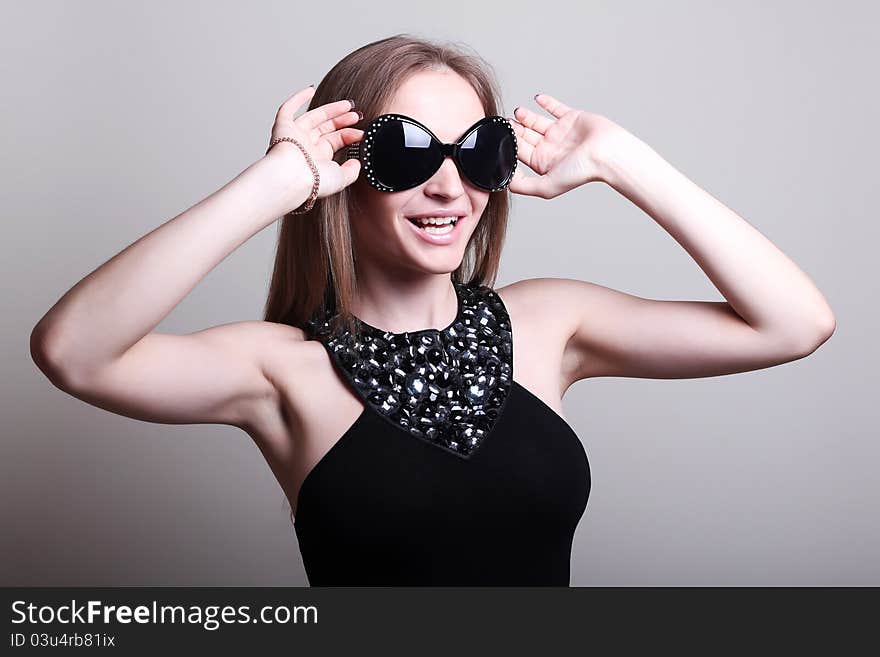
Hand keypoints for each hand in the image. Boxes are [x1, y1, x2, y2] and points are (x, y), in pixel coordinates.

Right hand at [266, 85, 363, 198]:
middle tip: (357, 115)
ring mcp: (294, 136)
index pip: (335, 141)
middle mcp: (306, 147)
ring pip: (313, 117)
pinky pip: (287, 109)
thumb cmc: (313, 182)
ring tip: (347, 105)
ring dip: (330, 110)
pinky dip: (297, 98)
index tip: (362, 133)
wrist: (292, 178)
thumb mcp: (341, 178)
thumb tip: (358, 163)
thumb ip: (352, 171)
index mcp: (318, 159)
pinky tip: (310, 89)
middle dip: (342, 120)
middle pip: (326, 128)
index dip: (350, 135)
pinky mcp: (282, 127)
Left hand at [508, 93, 626, 198]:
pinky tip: (536, 99)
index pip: (520, 152)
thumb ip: (523, 186)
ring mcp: (561, 132)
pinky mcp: (571, 117)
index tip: (498, 136)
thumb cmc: (580, 172)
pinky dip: (546, 102)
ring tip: (517, 113)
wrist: (606, 153)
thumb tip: (504, 182)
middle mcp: (551, 148)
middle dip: (514, 129)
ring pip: (537, 122)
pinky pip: (556, 108)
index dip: (508, 144)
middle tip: (504, 122)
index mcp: (544, 163)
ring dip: (526, 116)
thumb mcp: (546, 186)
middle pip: (526, 136)